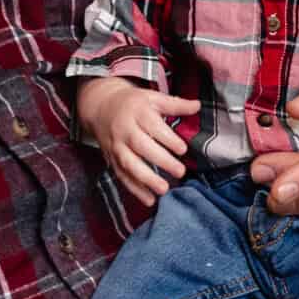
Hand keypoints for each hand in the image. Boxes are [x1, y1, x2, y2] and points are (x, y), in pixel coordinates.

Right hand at [77, 76, 200, 205]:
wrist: (100, 107)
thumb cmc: (132, 103)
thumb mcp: (152, 98)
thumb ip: (175, 104)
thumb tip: (197, 106)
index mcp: (137, 112)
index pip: (152, 126)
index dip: (167, 138)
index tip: (182, 149)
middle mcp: (125, 130)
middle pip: (140, 146)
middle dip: (160, 160)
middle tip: (180, 171)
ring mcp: (117, 146)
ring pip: (129, 164)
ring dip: (146, 179)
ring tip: (164, 189)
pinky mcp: (112, 159)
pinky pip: (122, 176)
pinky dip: (135, 190)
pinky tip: (149, 200)